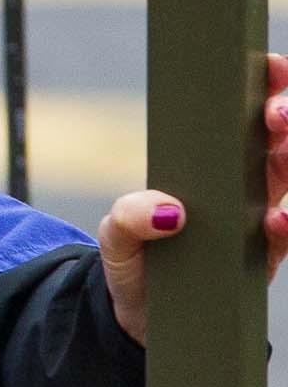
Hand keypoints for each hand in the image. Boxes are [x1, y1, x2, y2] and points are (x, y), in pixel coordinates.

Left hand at [101, 51, 287, 344]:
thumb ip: (129, 217)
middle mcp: (243, 183)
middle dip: (286, 115)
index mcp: (210, 161)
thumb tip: (171, 212)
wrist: (140, 318)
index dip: (264, 85)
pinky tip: (275, 220)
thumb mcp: (116, 234)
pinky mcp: (264, 257)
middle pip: (281, 138)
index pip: (244, 113)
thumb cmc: (133, 260)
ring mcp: (258, 218)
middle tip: (275, 115)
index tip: (267, 67)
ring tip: (282, 151)